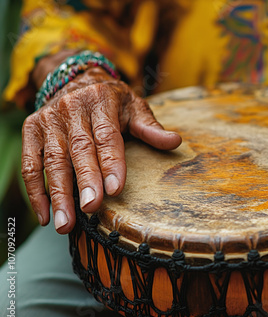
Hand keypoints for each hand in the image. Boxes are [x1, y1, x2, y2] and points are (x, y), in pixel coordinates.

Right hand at [22, 66, 181, 233]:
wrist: (77, 80)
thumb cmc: (112, 100)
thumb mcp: (134, 107)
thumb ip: (151, 128)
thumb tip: (175, 142)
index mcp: (100, 101)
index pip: (107, 136)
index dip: (111, 163)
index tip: (116, 189)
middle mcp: (70, 108)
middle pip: (78, 149)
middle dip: (85, 180)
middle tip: (91, 207)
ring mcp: (48, 119)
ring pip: (52, 160)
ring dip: (58, 194)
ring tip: (66, 223)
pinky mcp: (31, 130)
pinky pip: (31, 164)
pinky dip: (36, 191)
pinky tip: (46, 215)